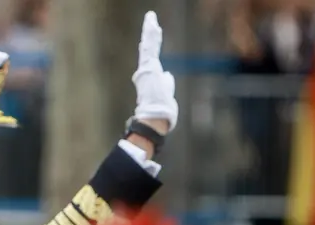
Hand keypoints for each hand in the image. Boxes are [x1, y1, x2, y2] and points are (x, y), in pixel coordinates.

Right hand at [132, 11, 177, 132]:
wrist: (156, 117)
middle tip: (151, 21)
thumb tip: (168, 76)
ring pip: (149, 45)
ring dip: (150, 30)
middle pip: (150, 49)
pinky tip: (152, 22)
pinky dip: (150, 34)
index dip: (152, 47)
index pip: (152, 58)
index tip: (154, 36)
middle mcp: (146, 71)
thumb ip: (167, 83)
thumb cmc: (161, 111)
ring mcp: (146, 68)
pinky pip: (151, 46)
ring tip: (151, 17)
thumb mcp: (166, 93)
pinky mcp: (148, 66)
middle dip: (150, 34)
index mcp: (151, 77)